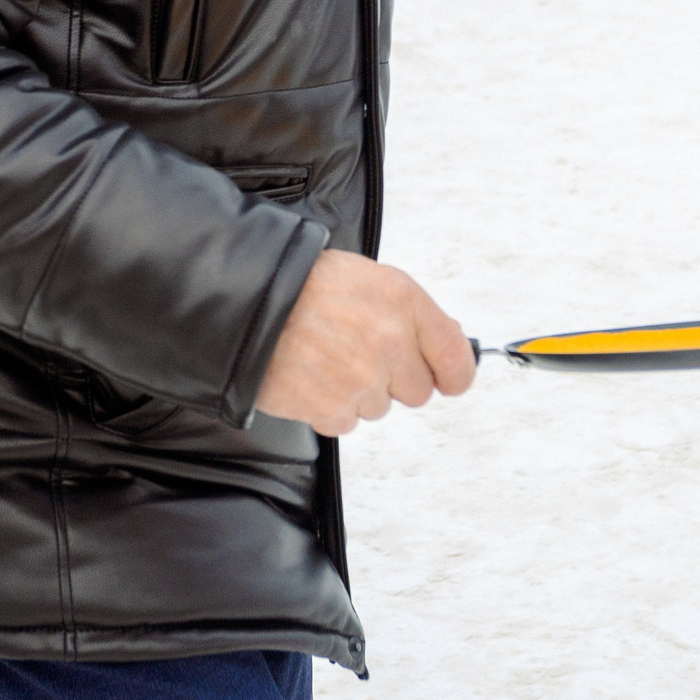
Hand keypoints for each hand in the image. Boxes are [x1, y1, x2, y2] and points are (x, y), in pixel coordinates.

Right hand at [254, 250, 474, 436]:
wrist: (244, 299)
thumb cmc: (301, 283)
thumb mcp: (367, 277)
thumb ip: (409, 313)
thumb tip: (444, 344)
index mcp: (403, 302)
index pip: (455, 355)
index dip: (454, 374)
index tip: (450, 380)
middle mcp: (390, 342)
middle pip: (417, 391)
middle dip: (393, 379)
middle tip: (358, 354)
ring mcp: (362, 379)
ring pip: (379, 407)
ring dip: (357, 391)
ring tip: (325, 358)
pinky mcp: (333, 409)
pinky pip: (346, 421)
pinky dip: (328, 406)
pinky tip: (310, 376)